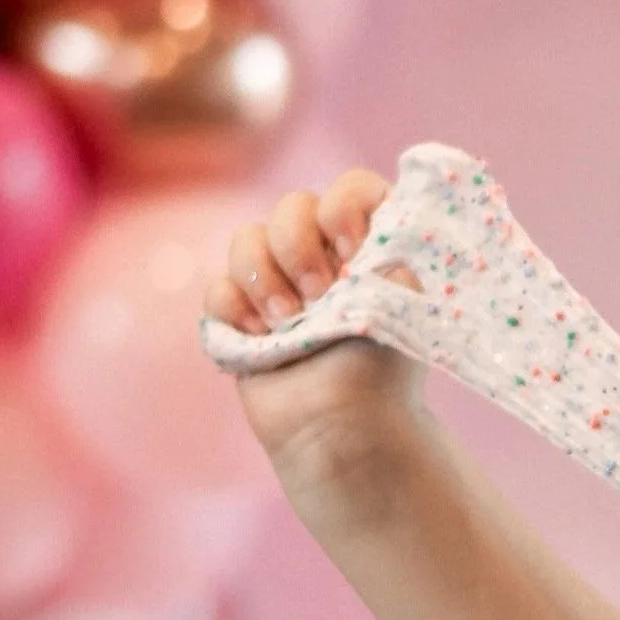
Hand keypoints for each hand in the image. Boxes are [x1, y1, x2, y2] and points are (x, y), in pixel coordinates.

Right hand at [205, 171, 421, 466]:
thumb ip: (388, 249)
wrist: (343, 431)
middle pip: (290, 206)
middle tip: (321, 295)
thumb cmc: (381, 371)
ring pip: (247, 239)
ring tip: (288, 324)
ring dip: (265, 279)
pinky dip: (235, 309)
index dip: (344, 207)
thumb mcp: (401, 303)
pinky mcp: (243, 315)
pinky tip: (260, 341)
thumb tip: (365, 217)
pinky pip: (218, 287)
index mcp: (371, 246)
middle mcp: (325, 255)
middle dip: (298, 247)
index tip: (353, 250)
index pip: (353, 189)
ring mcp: (280, 284)